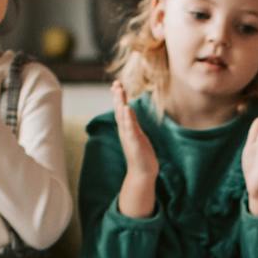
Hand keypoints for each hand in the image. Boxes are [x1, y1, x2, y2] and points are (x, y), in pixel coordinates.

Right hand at [111, 82, 157, 217]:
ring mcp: (129, 136)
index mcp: (126, 129)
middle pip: (119, 110)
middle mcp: (125, 131)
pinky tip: (127, 108)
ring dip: (120, 102)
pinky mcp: (134, 142)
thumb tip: (131, 119)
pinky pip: (130, 127)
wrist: (142, 173)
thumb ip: (133, 127)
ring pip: (123, 116)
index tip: (116, 84)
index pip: (121, 110)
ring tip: (119, 90)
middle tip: (116, 83)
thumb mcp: (136, 137)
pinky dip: (128, 118)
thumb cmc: (141, 156)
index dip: (118, 97)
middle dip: (118, 96)